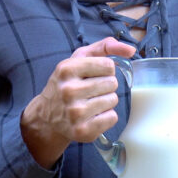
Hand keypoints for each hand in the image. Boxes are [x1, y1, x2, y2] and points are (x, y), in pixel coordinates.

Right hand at [20, 37, 135, 166]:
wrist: (46, 116)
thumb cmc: (67, 83)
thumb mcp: (78, 59)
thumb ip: (104, 47)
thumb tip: (131, 50)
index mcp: (66, 69)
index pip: (108, 65)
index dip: (104, 70)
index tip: (93, 75)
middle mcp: (69, 90)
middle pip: (112, 83)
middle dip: (105, 86)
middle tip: (90, 91)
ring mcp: (75, 112)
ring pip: (113, 100)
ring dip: (106, 101)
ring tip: (90, 103)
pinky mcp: (83, 130)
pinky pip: (112, 117)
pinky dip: (106, 116)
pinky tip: (92, 115)